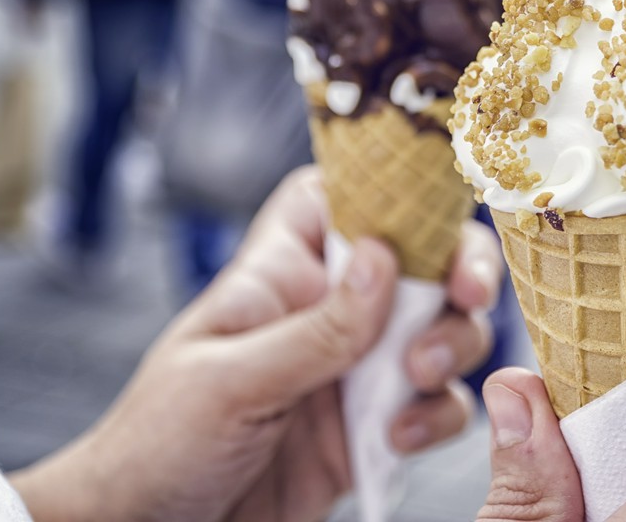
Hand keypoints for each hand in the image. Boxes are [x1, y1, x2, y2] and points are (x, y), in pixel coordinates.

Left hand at [11, 166, 501, 521]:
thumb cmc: (160, 442)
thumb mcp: (229, 379)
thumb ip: (315, 328)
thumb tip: (385, 259)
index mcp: (281, 275)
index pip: (335, 197)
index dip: (386, 184)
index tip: (430, 205)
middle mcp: (328, 312)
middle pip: (418, 261)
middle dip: (456, 270)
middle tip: (465, 296)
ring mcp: (356, 370)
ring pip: (442, 330)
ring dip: (453, 345)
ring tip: (420, 375)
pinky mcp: (375, 428)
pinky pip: (437, 407)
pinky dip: (439, 417)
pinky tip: (398, 440)